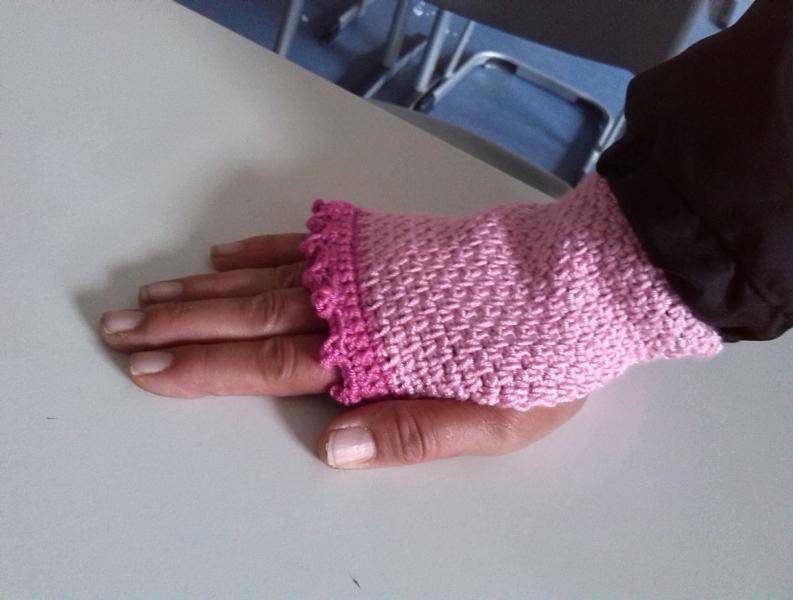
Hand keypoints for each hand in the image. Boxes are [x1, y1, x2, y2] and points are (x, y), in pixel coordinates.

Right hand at [100, 234, 584, 467]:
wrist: (584, 278)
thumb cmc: (542, 357)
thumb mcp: (491, 419)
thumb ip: (410, 430)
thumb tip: (329, 445)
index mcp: (375, 356)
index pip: (270, 366)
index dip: (204, 368)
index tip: (145, 366)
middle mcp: (357, 306)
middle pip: (251, 317)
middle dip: (180, 324)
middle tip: (119, 325)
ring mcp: (367, 268)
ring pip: (268, 278)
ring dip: (205, 289)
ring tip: (152, 293)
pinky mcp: (385, 242)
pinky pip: (311, 243)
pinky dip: (263, 249)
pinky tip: (227, 254)